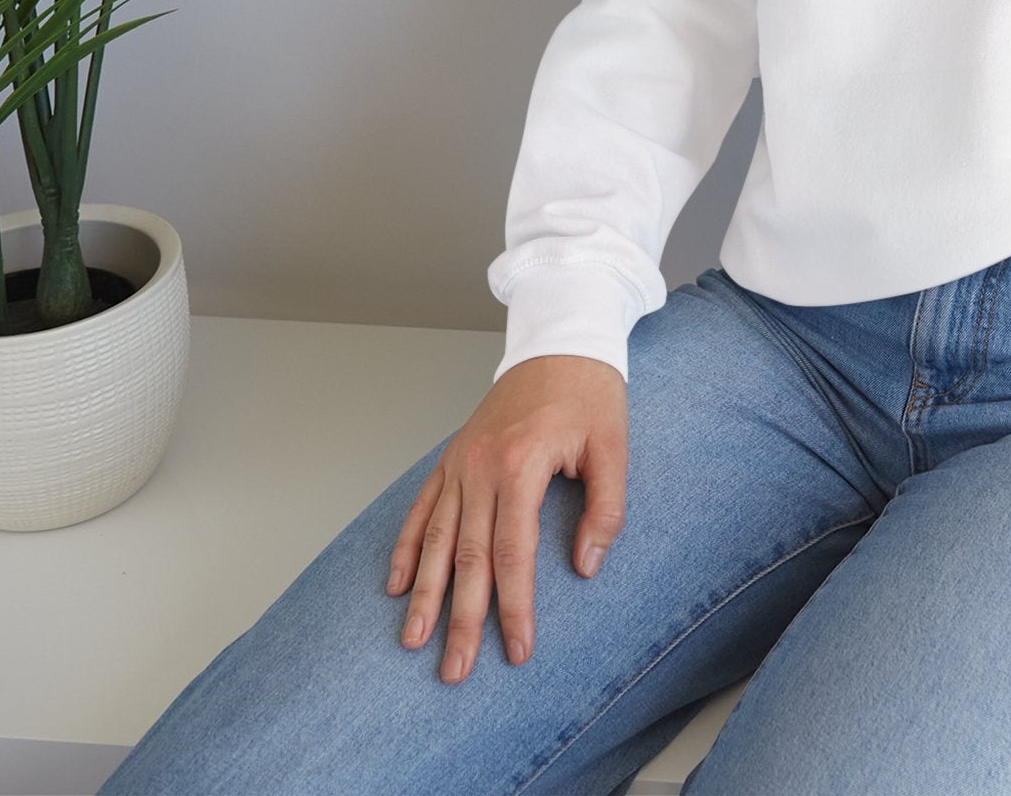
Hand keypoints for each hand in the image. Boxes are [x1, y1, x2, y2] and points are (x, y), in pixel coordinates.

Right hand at [388, 353, 625, 683]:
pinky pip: (422, 507)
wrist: (560, 340)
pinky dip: (406, 546)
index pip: (513, 553)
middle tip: (454, 670)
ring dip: (423, 593)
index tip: (517, 649)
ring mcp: (461, 461)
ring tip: (413, 641)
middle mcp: (481, 466)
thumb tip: (586, 567)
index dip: (514, 606)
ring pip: (435, 538)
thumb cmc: (590, 392)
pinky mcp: (453, 456)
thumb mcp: (613, 446)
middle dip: (460, 618)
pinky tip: (397, 583)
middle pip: (466, 556)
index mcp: (521, 464)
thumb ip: (606, 509)